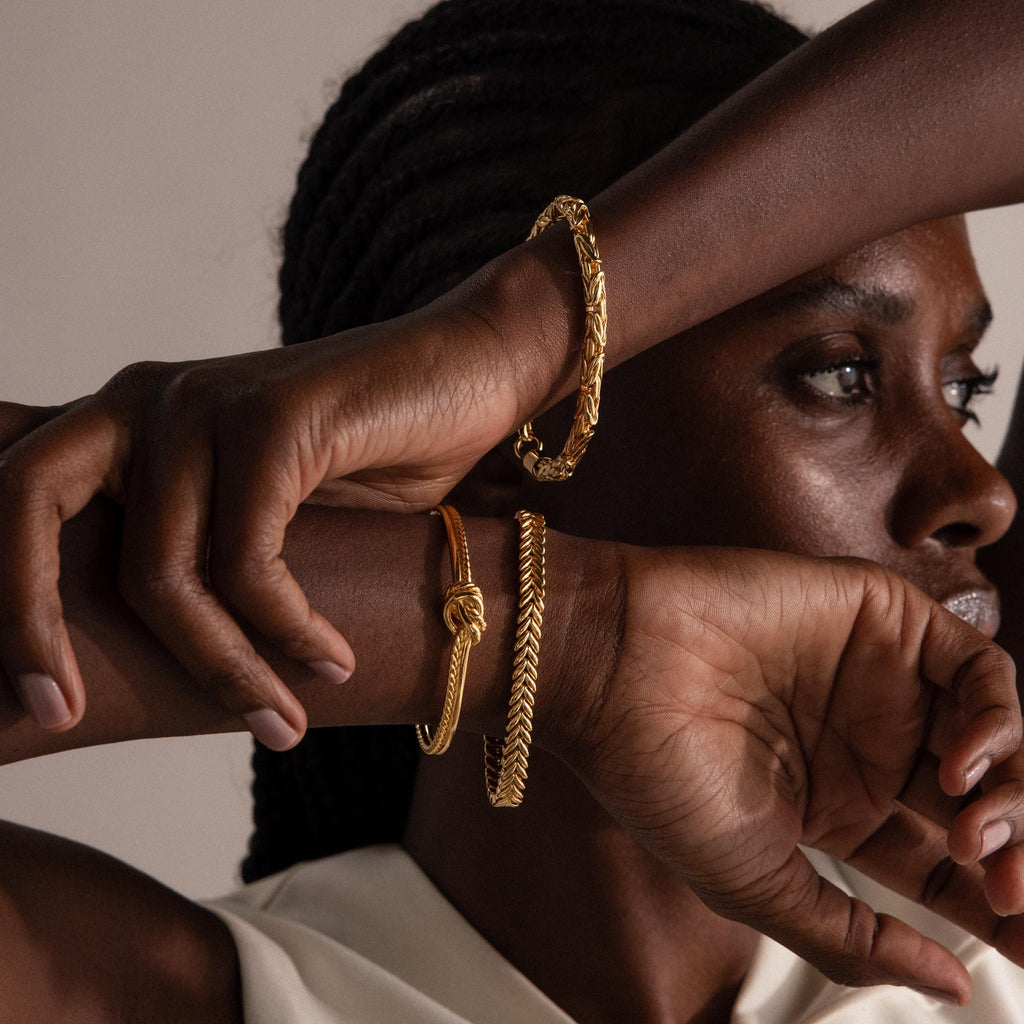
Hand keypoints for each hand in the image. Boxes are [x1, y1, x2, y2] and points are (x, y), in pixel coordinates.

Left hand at [0, 302, 516, 747]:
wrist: (470, 371)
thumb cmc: (372, 456)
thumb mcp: (265, 515)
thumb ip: (201, 557)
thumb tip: (146, 660)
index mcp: (128, 424)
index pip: (12, 502)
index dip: (5, 607)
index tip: (48, 705)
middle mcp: (147, 401)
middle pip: (25, 507)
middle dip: (25, 626)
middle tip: (61, 715)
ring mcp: (207, 402)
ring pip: (164, 570)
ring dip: (224, 668)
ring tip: (281, 722)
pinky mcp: (274, 417)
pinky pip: (251, 559)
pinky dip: (289, 628)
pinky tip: (333, 659)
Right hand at [555, 547, 1023, 1003]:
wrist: (616, 667)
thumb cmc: (662, 774)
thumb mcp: (757, 882)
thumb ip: (852, 938)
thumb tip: (951, 985)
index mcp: (836, 811)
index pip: (943, 867)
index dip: (996, 908)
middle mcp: (867, 747)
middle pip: (984, 807)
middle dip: (1016, 856)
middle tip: (1013, 897)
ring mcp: (880, 683)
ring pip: (997, 739)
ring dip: (1014, 792)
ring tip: (975, 833)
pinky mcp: (884, 621)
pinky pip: (978, 669)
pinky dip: (995, 718)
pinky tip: (958, 764)